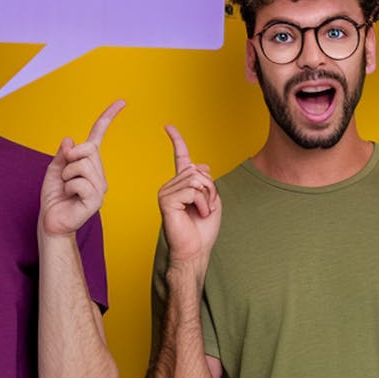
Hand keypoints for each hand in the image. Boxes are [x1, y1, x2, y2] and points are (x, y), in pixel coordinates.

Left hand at [40, 100, 123, 237]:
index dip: (108, 118)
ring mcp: (100, 187)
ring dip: (67, 175)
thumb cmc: (54, 196)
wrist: (51, 221)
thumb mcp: (54, 169)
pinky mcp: (96, 200)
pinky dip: (68, 187)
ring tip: (66, 188)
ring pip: (82, 165)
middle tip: (65, 175)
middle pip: (88, 149)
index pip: (99, 136)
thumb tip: (70, 140)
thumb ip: (63, 154)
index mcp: (90, 164)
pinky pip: (79, 182)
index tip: (121, 102)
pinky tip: (70, 197)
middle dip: (71, 157)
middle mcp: (99, 174)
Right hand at [157, 125, 220, 271]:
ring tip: (201, 211)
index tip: (168, 126)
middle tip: (206, 207)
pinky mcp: (166, 200)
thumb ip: (207, 182)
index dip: (176, 140)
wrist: (195, 251)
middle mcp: (170, 185)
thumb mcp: (212, 200)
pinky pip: (192, 190)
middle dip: (210, 189)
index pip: (179, 157)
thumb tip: (202, 165)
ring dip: (207, 197)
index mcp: (180, 184)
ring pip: (197, 179)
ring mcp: (165, 192)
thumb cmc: (203, 230)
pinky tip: (196, 214)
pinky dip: (202, 203)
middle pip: (198, 171)